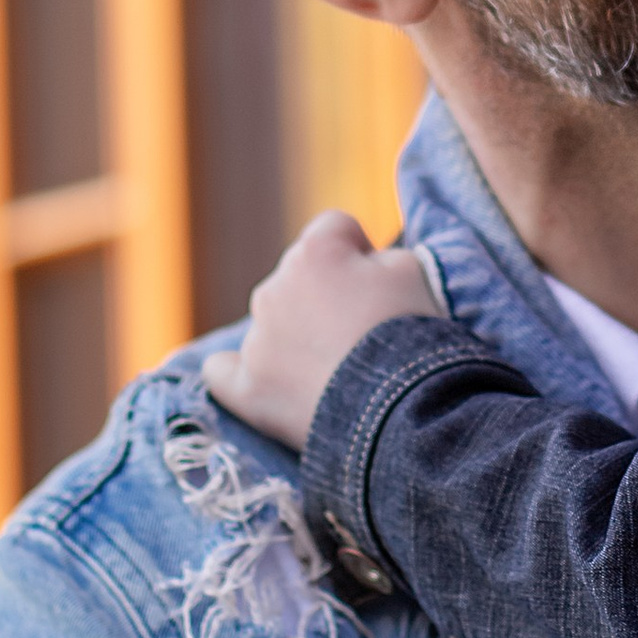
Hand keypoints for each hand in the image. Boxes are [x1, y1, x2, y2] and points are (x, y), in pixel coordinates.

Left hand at [201, 211, 442, 445]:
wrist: (403, 407)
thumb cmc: (414, 333)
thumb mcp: (415, 271)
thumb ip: (380, 257)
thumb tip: (363, 266)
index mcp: (314, 252)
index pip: (336, 230)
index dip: (362, 253)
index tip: (382, 284)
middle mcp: (274, 287)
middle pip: (299, 278)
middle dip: (326, 297)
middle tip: (365, 334)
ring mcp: (256, 339)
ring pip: (271, 323)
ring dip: (296, 336)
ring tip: (340, 372)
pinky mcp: (247, 388)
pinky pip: (222, 372)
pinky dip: (237, 373)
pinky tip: (256, 382)